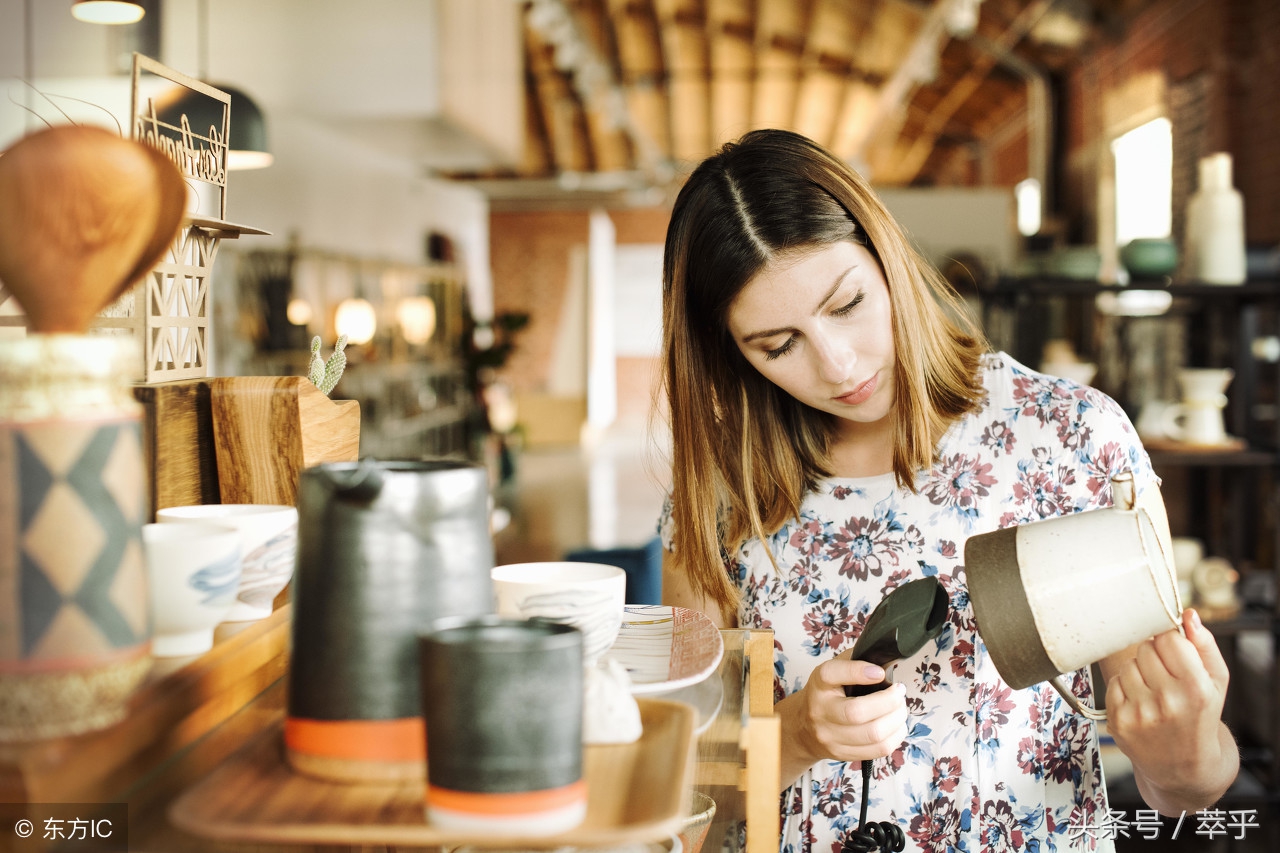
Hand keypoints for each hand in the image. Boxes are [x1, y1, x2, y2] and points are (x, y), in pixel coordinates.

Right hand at [779, 656, 908, 777]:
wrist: (804, 727)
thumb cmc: (827, 693)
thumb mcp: (833, 670)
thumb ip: (855, 660)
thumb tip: (885, 658)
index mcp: (819, 683)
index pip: (832, 674)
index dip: (859, 672)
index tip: (880, 672)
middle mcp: (820, 711)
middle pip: (857, 712)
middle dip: (889, 701)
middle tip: (899, 692)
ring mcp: (830, 736)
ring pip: (873, 734)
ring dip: (897, 719)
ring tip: (900, 708)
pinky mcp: (843, 754)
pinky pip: (879, 749)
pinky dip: (896, 736)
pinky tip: (896, 725)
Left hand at [1105, 609, 1236, 808]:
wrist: (1186, 768)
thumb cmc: (1201, 717)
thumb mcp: (1216, 683)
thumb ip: (1204, 645)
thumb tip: (1187, 614)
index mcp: (1196, 689)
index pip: (1168, 638)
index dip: (1170, 642)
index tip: (1174, 652)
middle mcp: (1168, 702)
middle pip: (1145, 649)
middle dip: (1154, 656)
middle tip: (1165, 675)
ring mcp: (1140, 714)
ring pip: (1127, 665)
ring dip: (1138, 671)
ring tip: (1153, 690)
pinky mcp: (1119, 722)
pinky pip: (1113, 683)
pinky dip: (1124, 687)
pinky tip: (1140, 702)